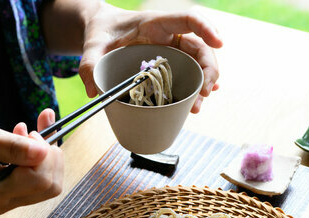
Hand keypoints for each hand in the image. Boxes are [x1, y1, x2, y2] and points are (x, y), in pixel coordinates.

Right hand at [0, 109, 63, 216]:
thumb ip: (12, 146)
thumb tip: (44, 152)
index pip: (41, 180)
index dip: (45, 156)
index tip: (31, 133)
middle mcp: (4, 204)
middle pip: (50, 186)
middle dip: (50, 156)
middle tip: (32, 132)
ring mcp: (9, 202)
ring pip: (49, 183)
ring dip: (46, 155)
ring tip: (26, 133)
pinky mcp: (12, 195)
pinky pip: (38, 180)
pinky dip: (40, 158)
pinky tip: (26, 138)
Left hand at [40, 1, 222, 112]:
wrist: (103, 32)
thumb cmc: (101, 33)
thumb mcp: (92, 46)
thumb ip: (90, 63)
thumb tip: (93, 92)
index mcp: (155, 24)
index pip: (188, 20)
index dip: (206, 28)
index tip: (219, 43)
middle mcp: (169, 36)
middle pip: (199, 48)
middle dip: (207, 70)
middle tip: (203, 94)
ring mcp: (172, 51)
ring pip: (197, 64)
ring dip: (203, 84)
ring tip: (197, 107)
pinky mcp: (169, 64)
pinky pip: (188, 73)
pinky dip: (197, 85)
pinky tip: (201, 99)